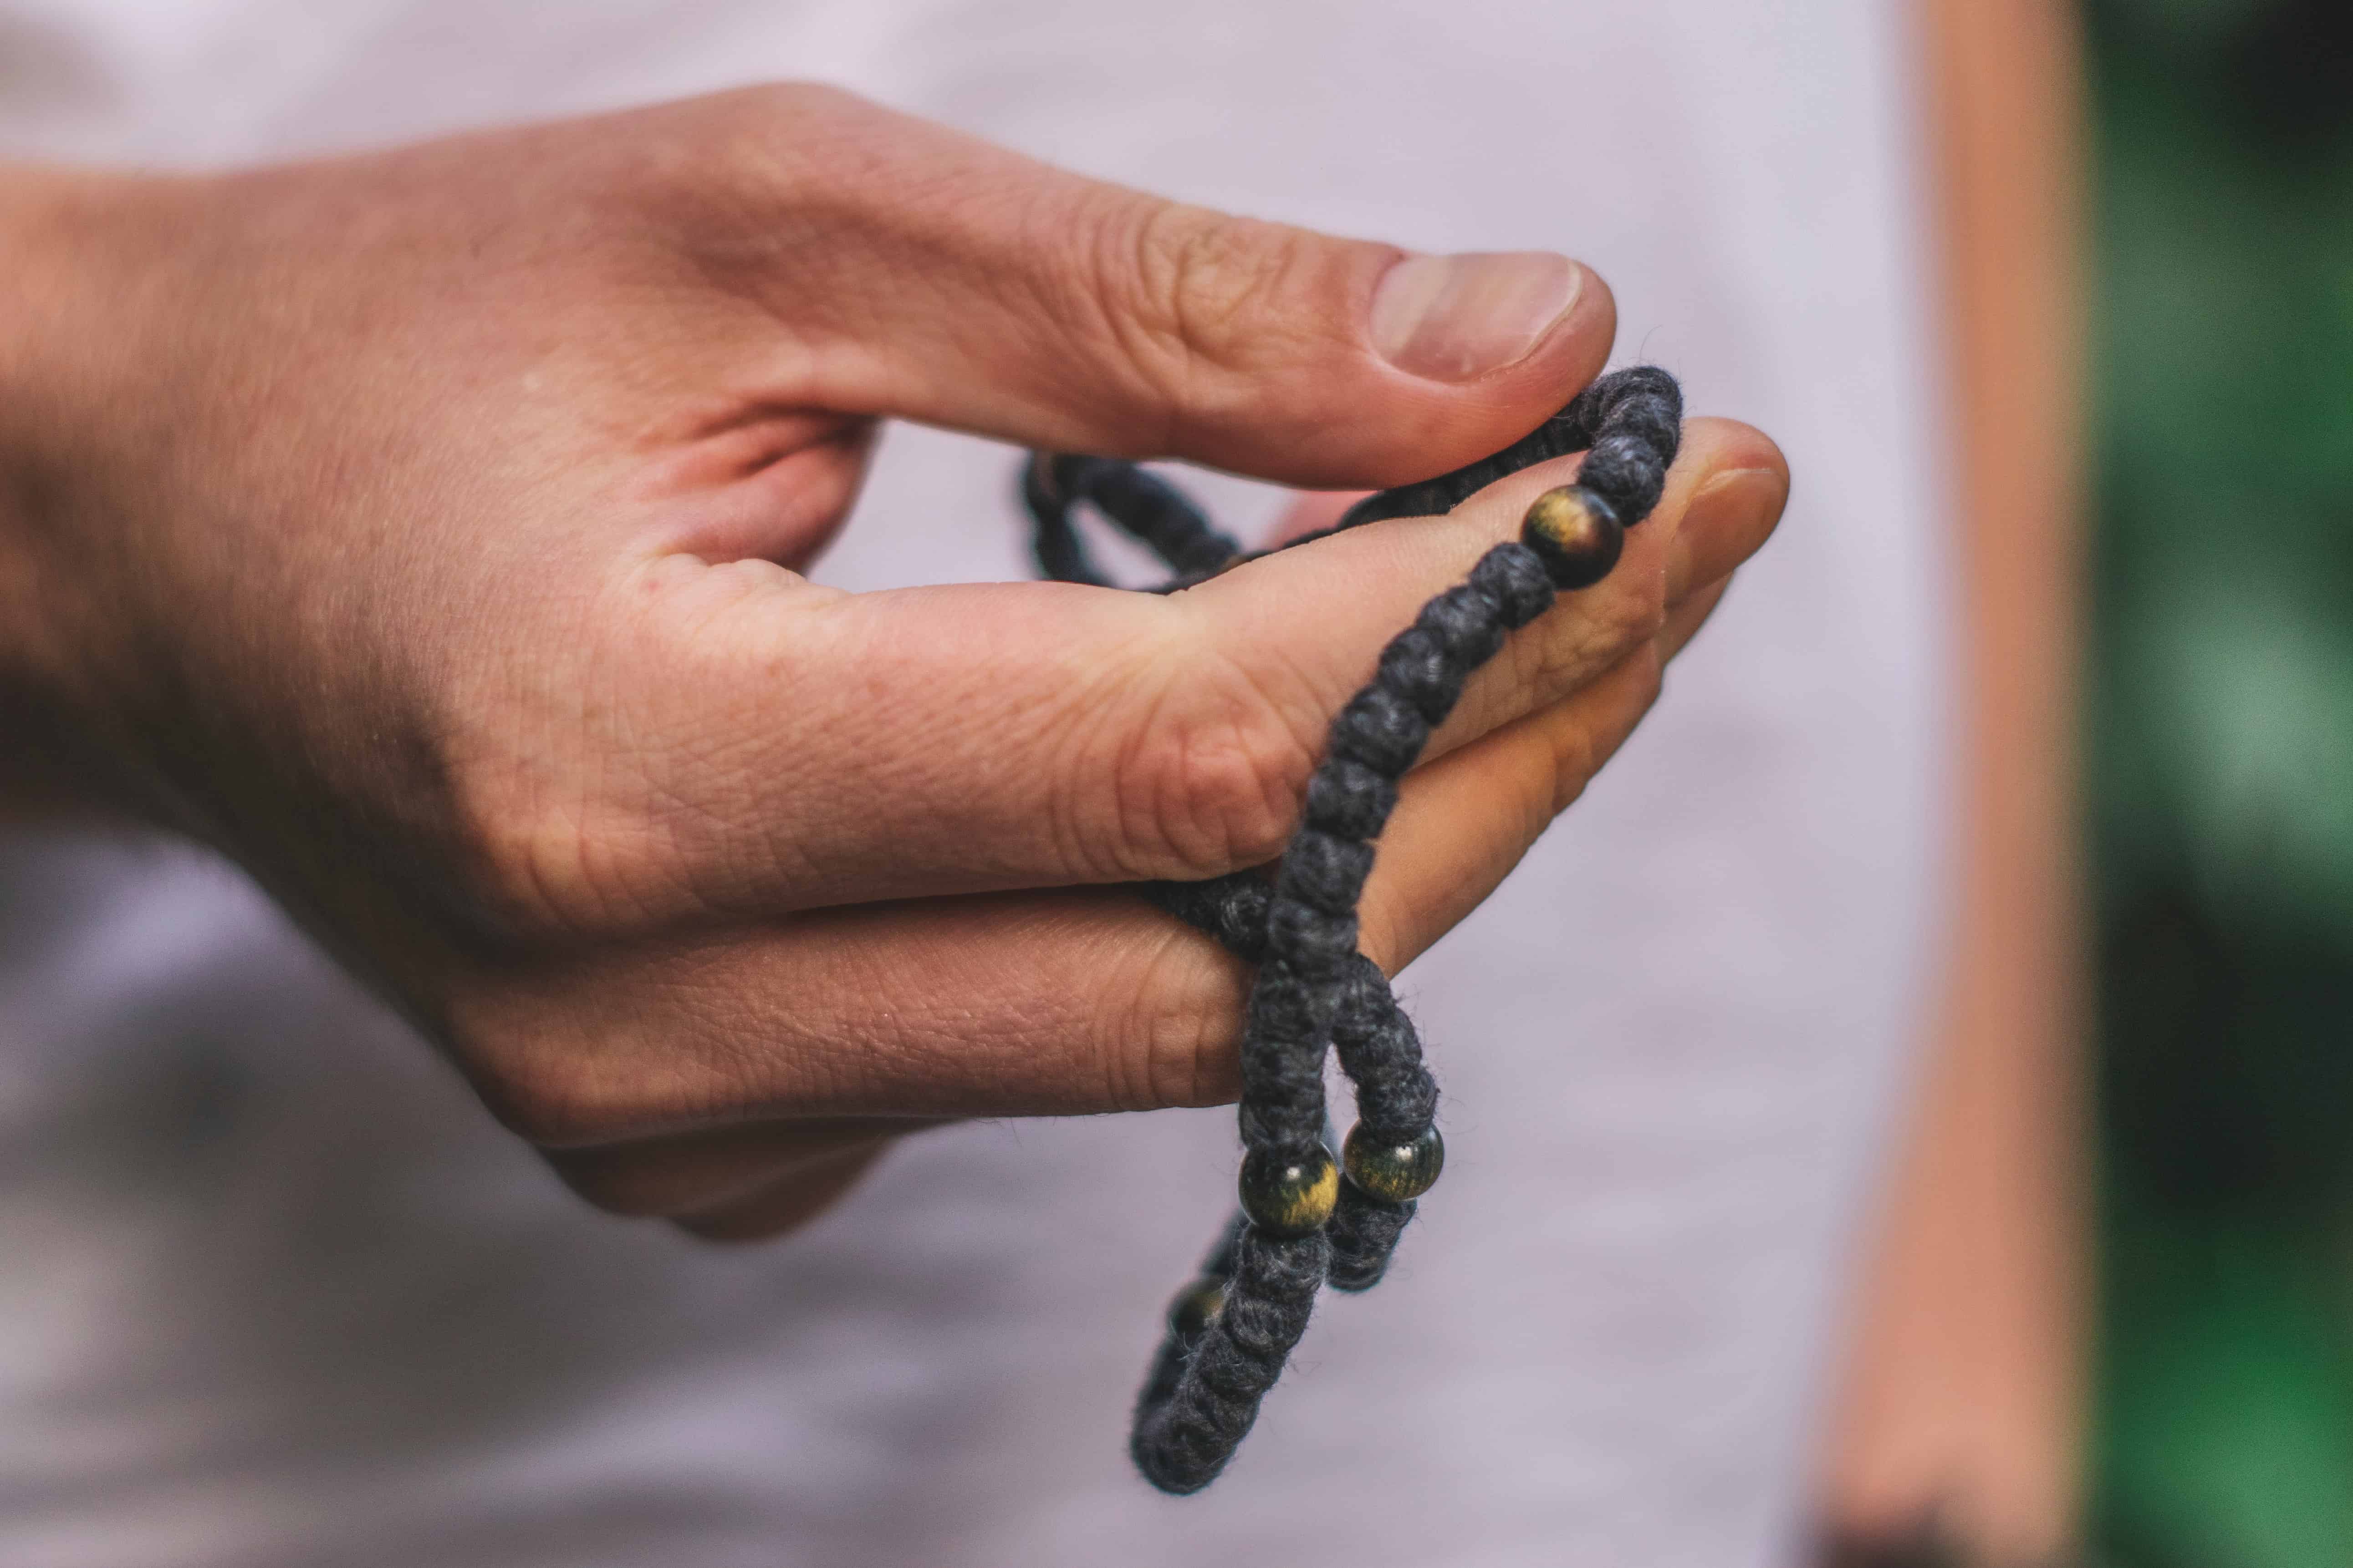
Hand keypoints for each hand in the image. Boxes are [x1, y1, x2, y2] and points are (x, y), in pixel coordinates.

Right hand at [0, 85, 1784, 1237]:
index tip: (1688, 476)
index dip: (1492, 618)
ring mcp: (671, 1120)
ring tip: (1478, 602)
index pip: (1192, 758)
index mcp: (621, 766)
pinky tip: (1242, 733)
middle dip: (1507, 745)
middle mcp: (645, 1019)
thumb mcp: (773, 218)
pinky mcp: (704, 1143)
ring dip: (1381, 819)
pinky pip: (1052, 1052)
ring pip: (1175, 1025)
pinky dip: (1205, 893)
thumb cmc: (418, 326)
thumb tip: (1525, 353)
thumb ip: (1157, 309)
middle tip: (1651, 546)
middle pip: (1230, 946)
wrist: (150, 523)